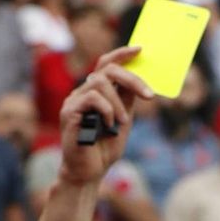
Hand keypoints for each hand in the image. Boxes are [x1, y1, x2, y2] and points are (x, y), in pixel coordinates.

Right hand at [57, 46, 153, 186]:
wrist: (90, 171)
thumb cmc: (105, 147)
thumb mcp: (124, 119)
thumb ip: (127, 100)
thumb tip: (139, 81)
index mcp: (97, 92)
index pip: (106, 64)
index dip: (122, 54)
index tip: (140, 49)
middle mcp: (84, 92)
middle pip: (107, 69)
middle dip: (132, 79)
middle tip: (149, 96)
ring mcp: (74, 101)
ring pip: (100, 83)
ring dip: (119, 103)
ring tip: (122, 122)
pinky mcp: (69, 112)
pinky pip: (91, 99)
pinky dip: (106, 110)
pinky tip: (109, 125)